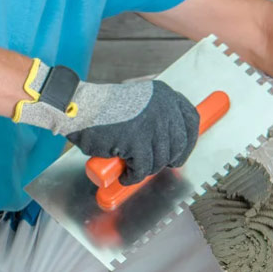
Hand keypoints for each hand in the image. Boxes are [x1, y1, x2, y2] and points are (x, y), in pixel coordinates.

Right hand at [65, 78, 198, 183]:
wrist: (80, 108)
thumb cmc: (104, 109)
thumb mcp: (140, 102)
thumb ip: (158, 115)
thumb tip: (175, 142)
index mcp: (165, 95)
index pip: (192, 120)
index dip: (189, 141)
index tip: (181, 153)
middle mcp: (163, 107)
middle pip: (179, 144)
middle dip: (168, 160)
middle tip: (152, 165)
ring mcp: (152, 123)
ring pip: (160, 159)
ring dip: (146, 169)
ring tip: (131, 167)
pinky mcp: (137, 140)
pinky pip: (142, 168)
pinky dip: (133, 176)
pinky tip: (124, 175)